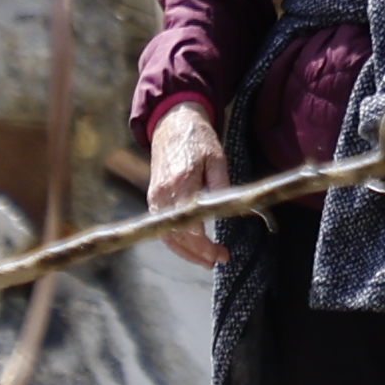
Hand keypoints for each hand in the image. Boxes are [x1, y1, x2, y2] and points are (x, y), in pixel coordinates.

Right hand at [144, 102, 234, 260]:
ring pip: (167, 235)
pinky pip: (162, 227)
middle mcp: (164, 194)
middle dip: (197, 253)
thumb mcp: (217, 158)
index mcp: (181, 182)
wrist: (173, 124)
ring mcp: (155, 197)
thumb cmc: (198, 139)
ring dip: (186, 252)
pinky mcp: (153, 198)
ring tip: (207, 260)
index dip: (203, 245)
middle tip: (219, 259)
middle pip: (177, 236)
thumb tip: (232, 213)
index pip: (189, 225)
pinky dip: (176, 241)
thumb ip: (221, 186)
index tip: (220, 253)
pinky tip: (192, 247)